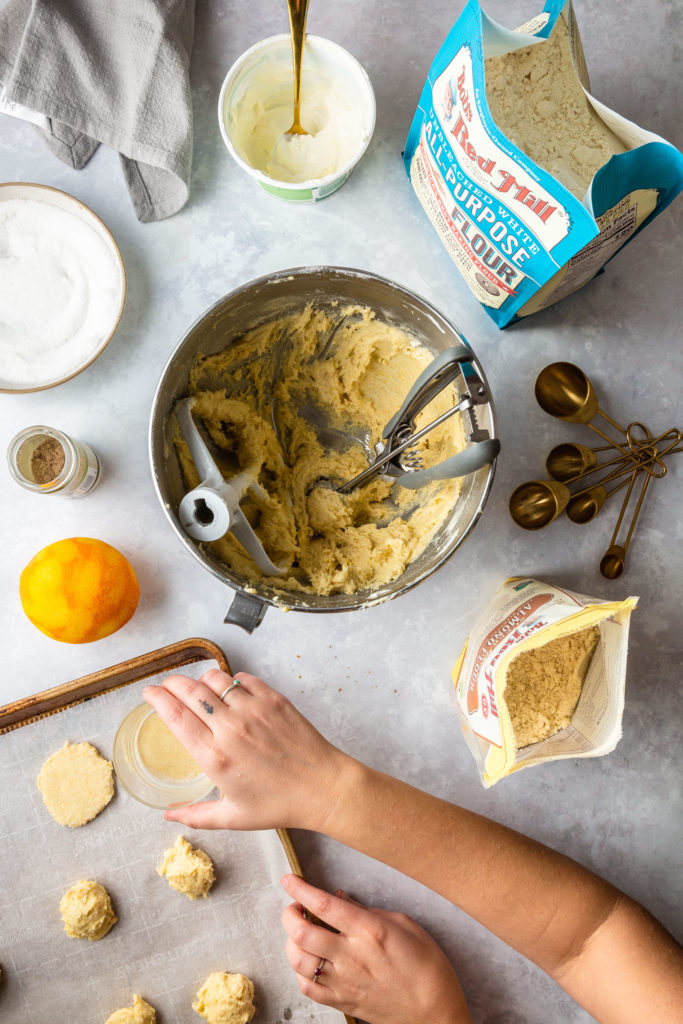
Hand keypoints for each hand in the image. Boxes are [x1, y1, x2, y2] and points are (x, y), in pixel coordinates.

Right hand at [142, 669, 350, 831]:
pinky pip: (243, 678)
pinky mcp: (273, 699)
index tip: (149, 693)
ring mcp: (253, 710)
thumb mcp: (233, 817)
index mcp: (215, 757)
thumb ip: (196, 815)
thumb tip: (168, 815)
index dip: (157, 699)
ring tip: (198, 688)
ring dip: (200, 679)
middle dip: (172, 684)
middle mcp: (230, 729)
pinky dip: (231, 680)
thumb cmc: (279, 805)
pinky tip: (231, 691)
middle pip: (189, 691)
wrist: (323, 787)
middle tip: (167, 686)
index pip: (175, 716)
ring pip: (215, 678)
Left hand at [281, 874, 472, 1023]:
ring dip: (291, 942)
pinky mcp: (342, 1002)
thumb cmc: (427, 967)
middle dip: (289, 914)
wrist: (436, 1013)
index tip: (289, 880)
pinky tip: (310, 961)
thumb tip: (341, 899)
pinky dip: (300, 971)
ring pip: (298, 960)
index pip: (324, 905)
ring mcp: (344, 982)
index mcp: (369, 931)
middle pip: (301, 932)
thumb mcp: (406, 925)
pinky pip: (308, 987)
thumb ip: (369, 911)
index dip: (301, 890)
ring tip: (300, 933)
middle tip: (295, 908)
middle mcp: (351, 956)